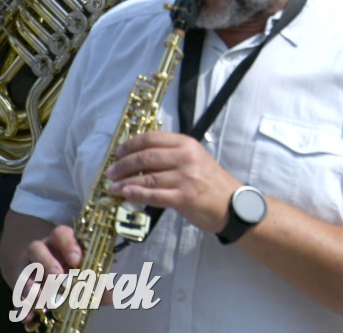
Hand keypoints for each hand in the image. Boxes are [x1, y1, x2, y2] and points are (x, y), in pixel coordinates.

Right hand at [12, 225, 112, 322]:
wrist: (41, 267)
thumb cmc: (69, 265)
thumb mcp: (84, 268)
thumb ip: (98, 281)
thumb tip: (114, 296)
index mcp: (61, 240)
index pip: (61, 234)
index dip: (69, 245)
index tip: (77, 259)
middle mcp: (41, 249)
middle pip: (37, 249)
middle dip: (48, 263)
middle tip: (58, 278)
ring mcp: (27, 265)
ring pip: (25, 271)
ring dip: (32, 285)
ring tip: (42, 298)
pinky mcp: (18, 282)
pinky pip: (17, 292)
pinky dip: (23, 305)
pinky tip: (29, 315)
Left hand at [106, 131, 238, 234]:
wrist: (232, 204)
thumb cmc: (211, 182)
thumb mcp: (195, 159)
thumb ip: (171, 155)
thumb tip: (137, 159)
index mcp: (188, 144)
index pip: (152, 138)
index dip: (131, 145)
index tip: (118, 152)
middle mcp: (186, 158)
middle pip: (146, 157)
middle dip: (123, 165)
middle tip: (111, 172)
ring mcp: (186, 177)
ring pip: (147, 177)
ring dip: (125, 182)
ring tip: (113, 187)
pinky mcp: (184, 197)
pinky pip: (154, 195)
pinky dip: (137, 194)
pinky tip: (126, 194)